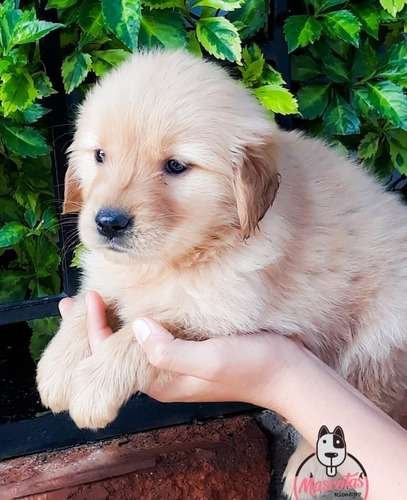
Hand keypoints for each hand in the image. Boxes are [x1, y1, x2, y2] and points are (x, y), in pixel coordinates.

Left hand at [59, 291, 305, 409]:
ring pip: (134, 341)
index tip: (87, 297)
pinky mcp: (191, 350)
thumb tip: (135, 327)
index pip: (112, 355)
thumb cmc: (252, 367)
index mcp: (159, 380)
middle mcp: (163, 373)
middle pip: (117, 350)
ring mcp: (177, 362)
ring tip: (97, 301)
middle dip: (95, 326)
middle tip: (73, 303)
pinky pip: (154, 334)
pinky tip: (138, 304)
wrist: (288, 374)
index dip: (94, 328)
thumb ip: (168, 349)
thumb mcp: (210, 359)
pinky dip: (139, 319)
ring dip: (115, 321)